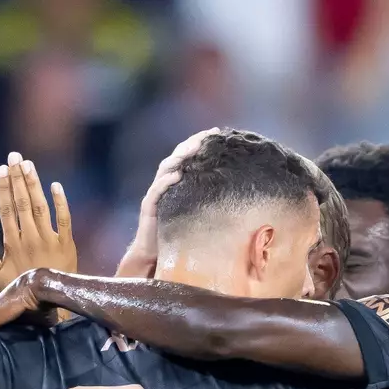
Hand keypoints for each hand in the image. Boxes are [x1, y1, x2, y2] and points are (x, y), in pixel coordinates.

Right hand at [0, 152, 73, 289]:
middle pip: (22, 203)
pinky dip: (61, 202)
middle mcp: (30, 239)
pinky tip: (56, 185)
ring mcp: (50, 241)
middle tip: (15, 156)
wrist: (50, 307)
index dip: (4, 188)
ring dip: (34, 184)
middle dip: (18, 178)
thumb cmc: (19, 292)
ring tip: (29, 164)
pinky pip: (65, 219)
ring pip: (41, 207)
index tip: (2, 169)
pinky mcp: (67, 245)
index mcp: (12, 245)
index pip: (7, 210)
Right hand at [116, 128, 217, 277]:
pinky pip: (157, 190)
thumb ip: (210, 201)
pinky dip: (166, 181)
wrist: (155, 255)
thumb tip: (239, 194)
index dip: (200, 142)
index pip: (187, 156)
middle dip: (192, 144)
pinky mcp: (149, 207)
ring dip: (180, 157)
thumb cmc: (181, 236)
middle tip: (207, 135)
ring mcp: (156, 194)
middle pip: (177, 156)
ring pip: (166, 168)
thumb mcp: (199, 214)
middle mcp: (166, 184)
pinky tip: (177, 174)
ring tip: (194, 148)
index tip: (216, 132)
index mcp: (178, 182)